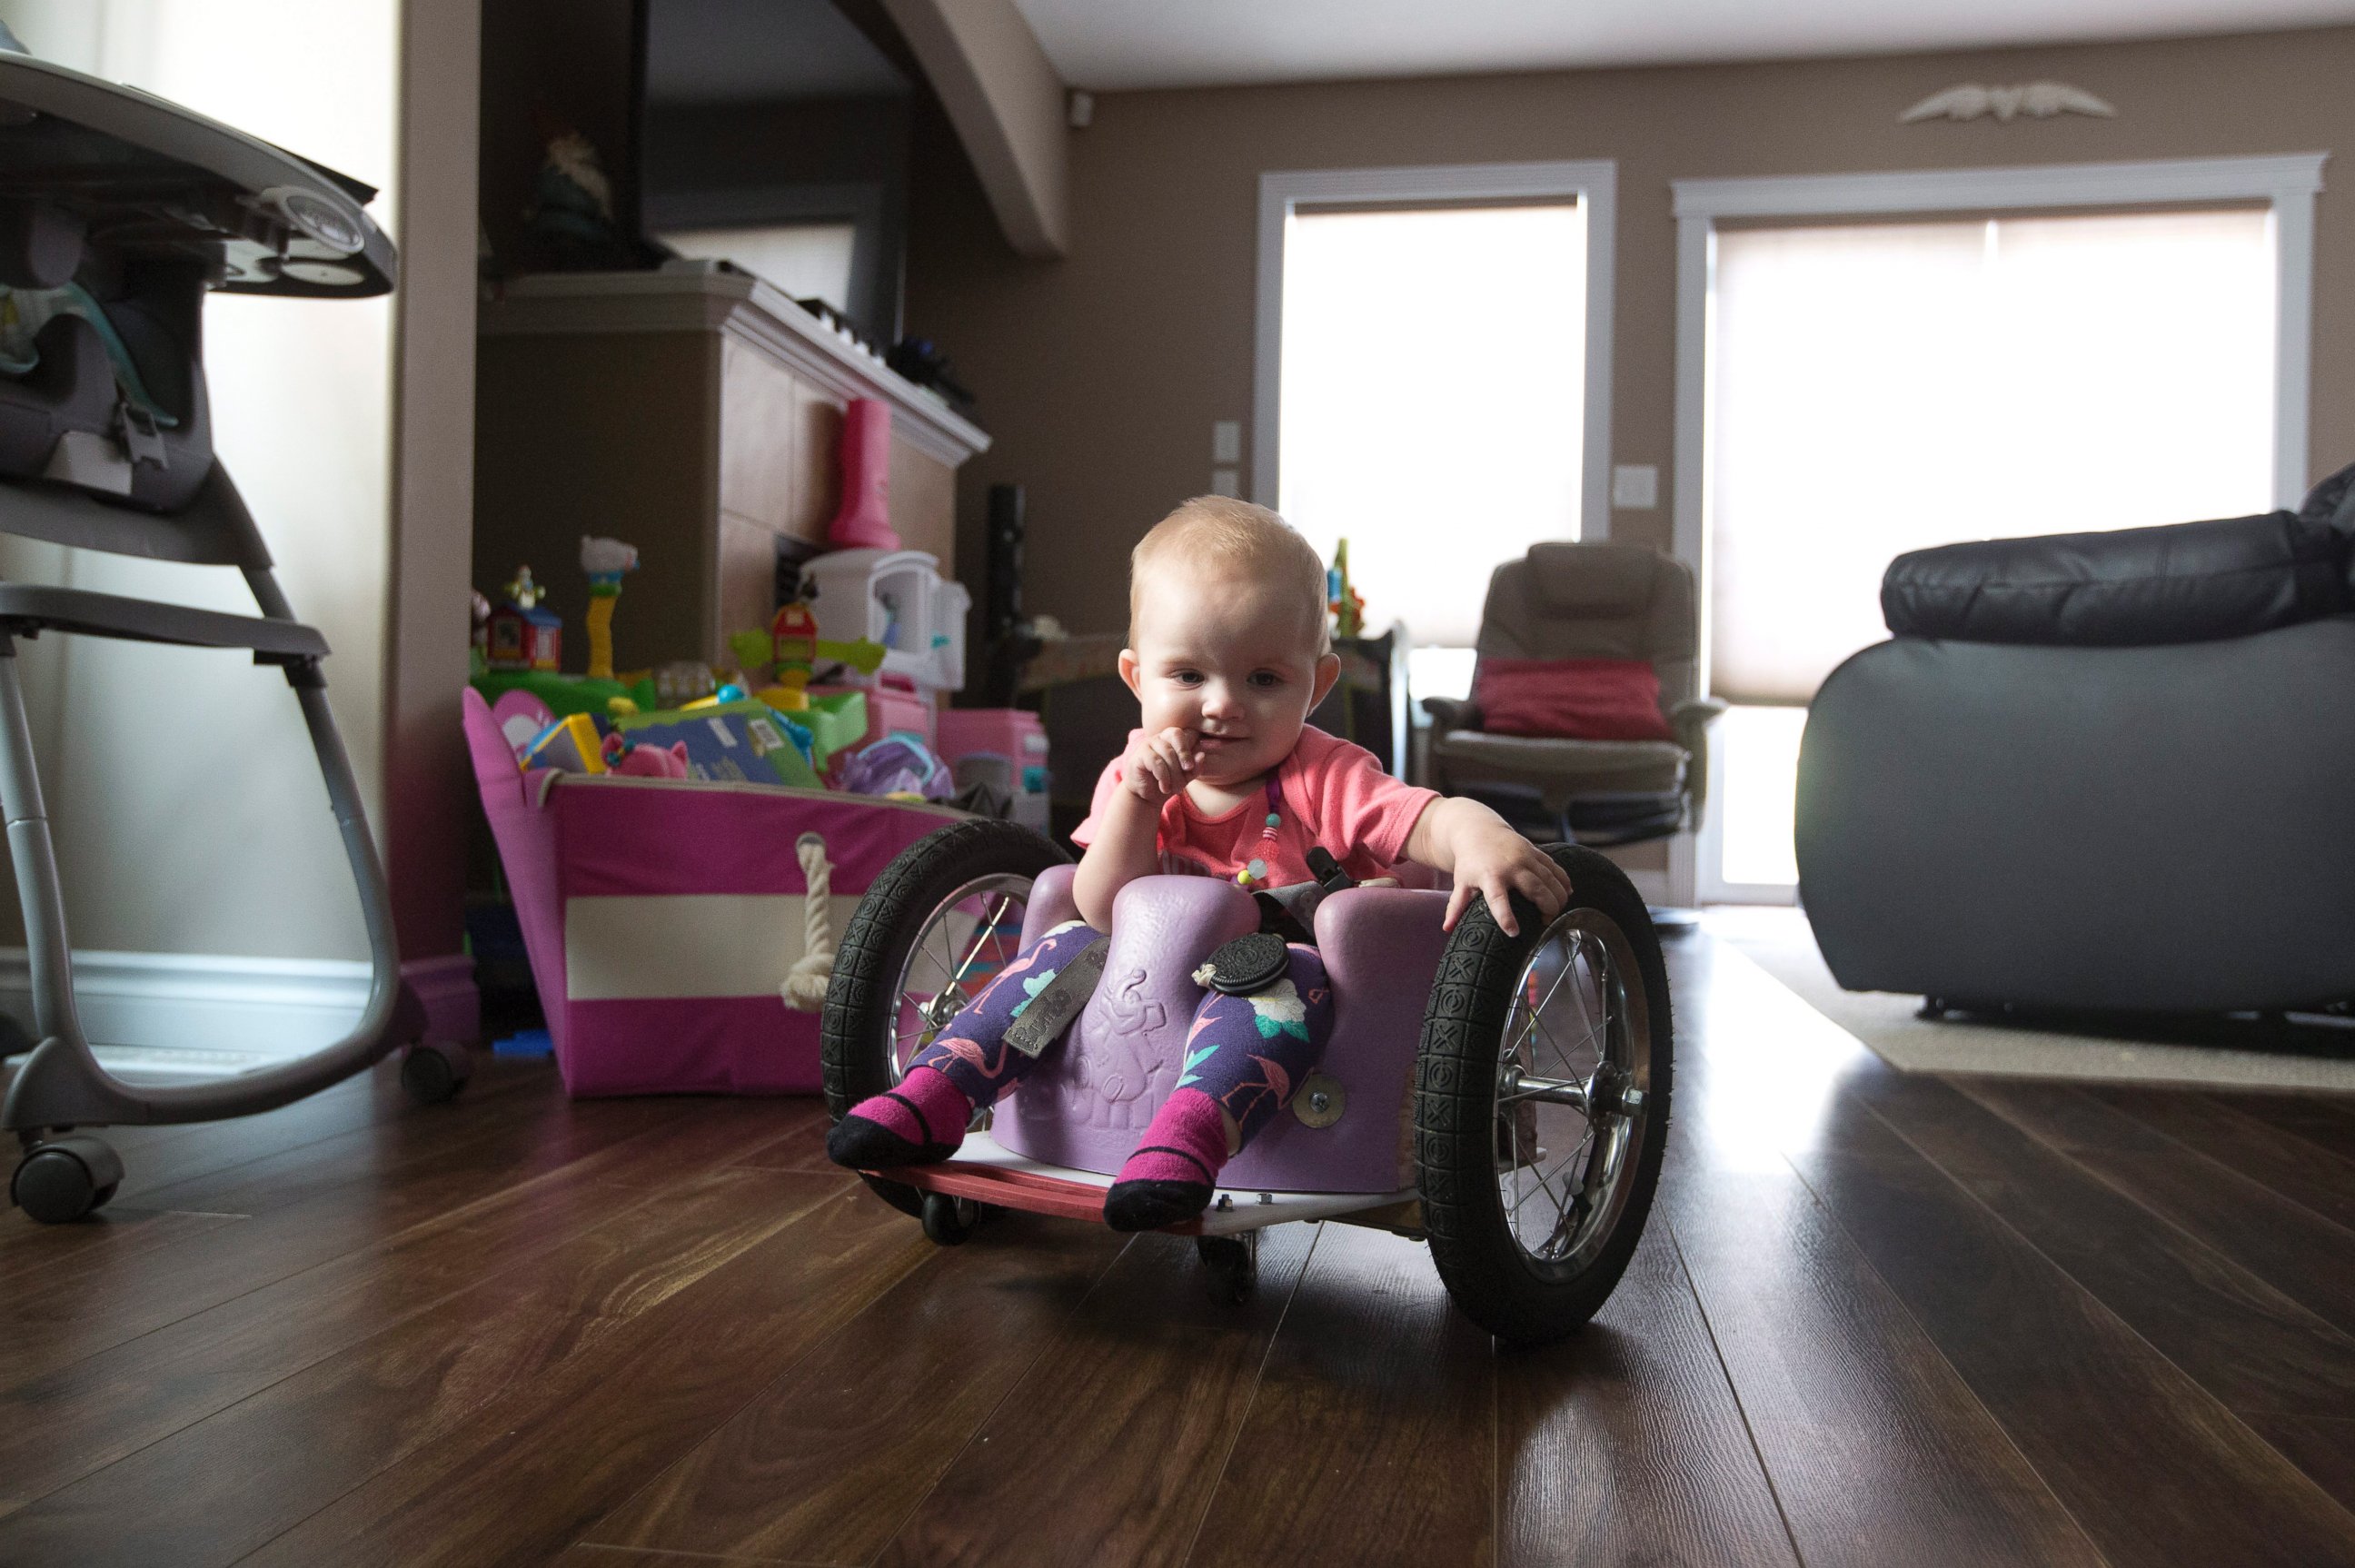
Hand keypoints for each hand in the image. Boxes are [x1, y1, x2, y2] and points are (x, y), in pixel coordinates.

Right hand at [1122, 725, 1199, 806]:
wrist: (1146, 797)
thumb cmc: (1167, 783)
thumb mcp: (1185, 777)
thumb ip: (1194, 767)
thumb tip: (1201, 755)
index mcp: (1173, 739)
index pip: (1186, 731)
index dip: (1193, 744)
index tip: (1194, 764)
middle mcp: (1160, 738)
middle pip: (1177, 736)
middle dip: (1185, 755)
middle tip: (1188, 770)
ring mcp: (1148, 744)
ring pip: (1167, 752)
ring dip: (1175, 774)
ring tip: (1176, 788)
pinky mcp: (1139, 755)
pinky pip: (1156, 762)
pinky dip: (1164, 777)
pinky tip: (1165, 787)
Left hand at [1443, 823, 1573, 936]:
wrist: (1477, 829)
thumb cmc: (1469, 861)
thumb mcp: (1461, 882)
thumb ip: (1457, 906)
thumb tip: (1447, 928)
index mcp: (1489, 876)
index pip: (1498, 899)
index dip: (1506, 916)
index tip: (1514, 932)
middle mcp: (1510, 866)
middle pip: (1536, 889)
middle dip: (1547, 908)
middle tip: (1546, 921)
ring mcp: (1525, 857)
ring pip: (1550, 879)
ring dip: (1558, 898)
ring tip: (1556, 912)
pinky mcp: (1535, 851)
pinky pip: (1554, 867)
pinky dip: (1563, 881)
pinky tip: (1567, 893)